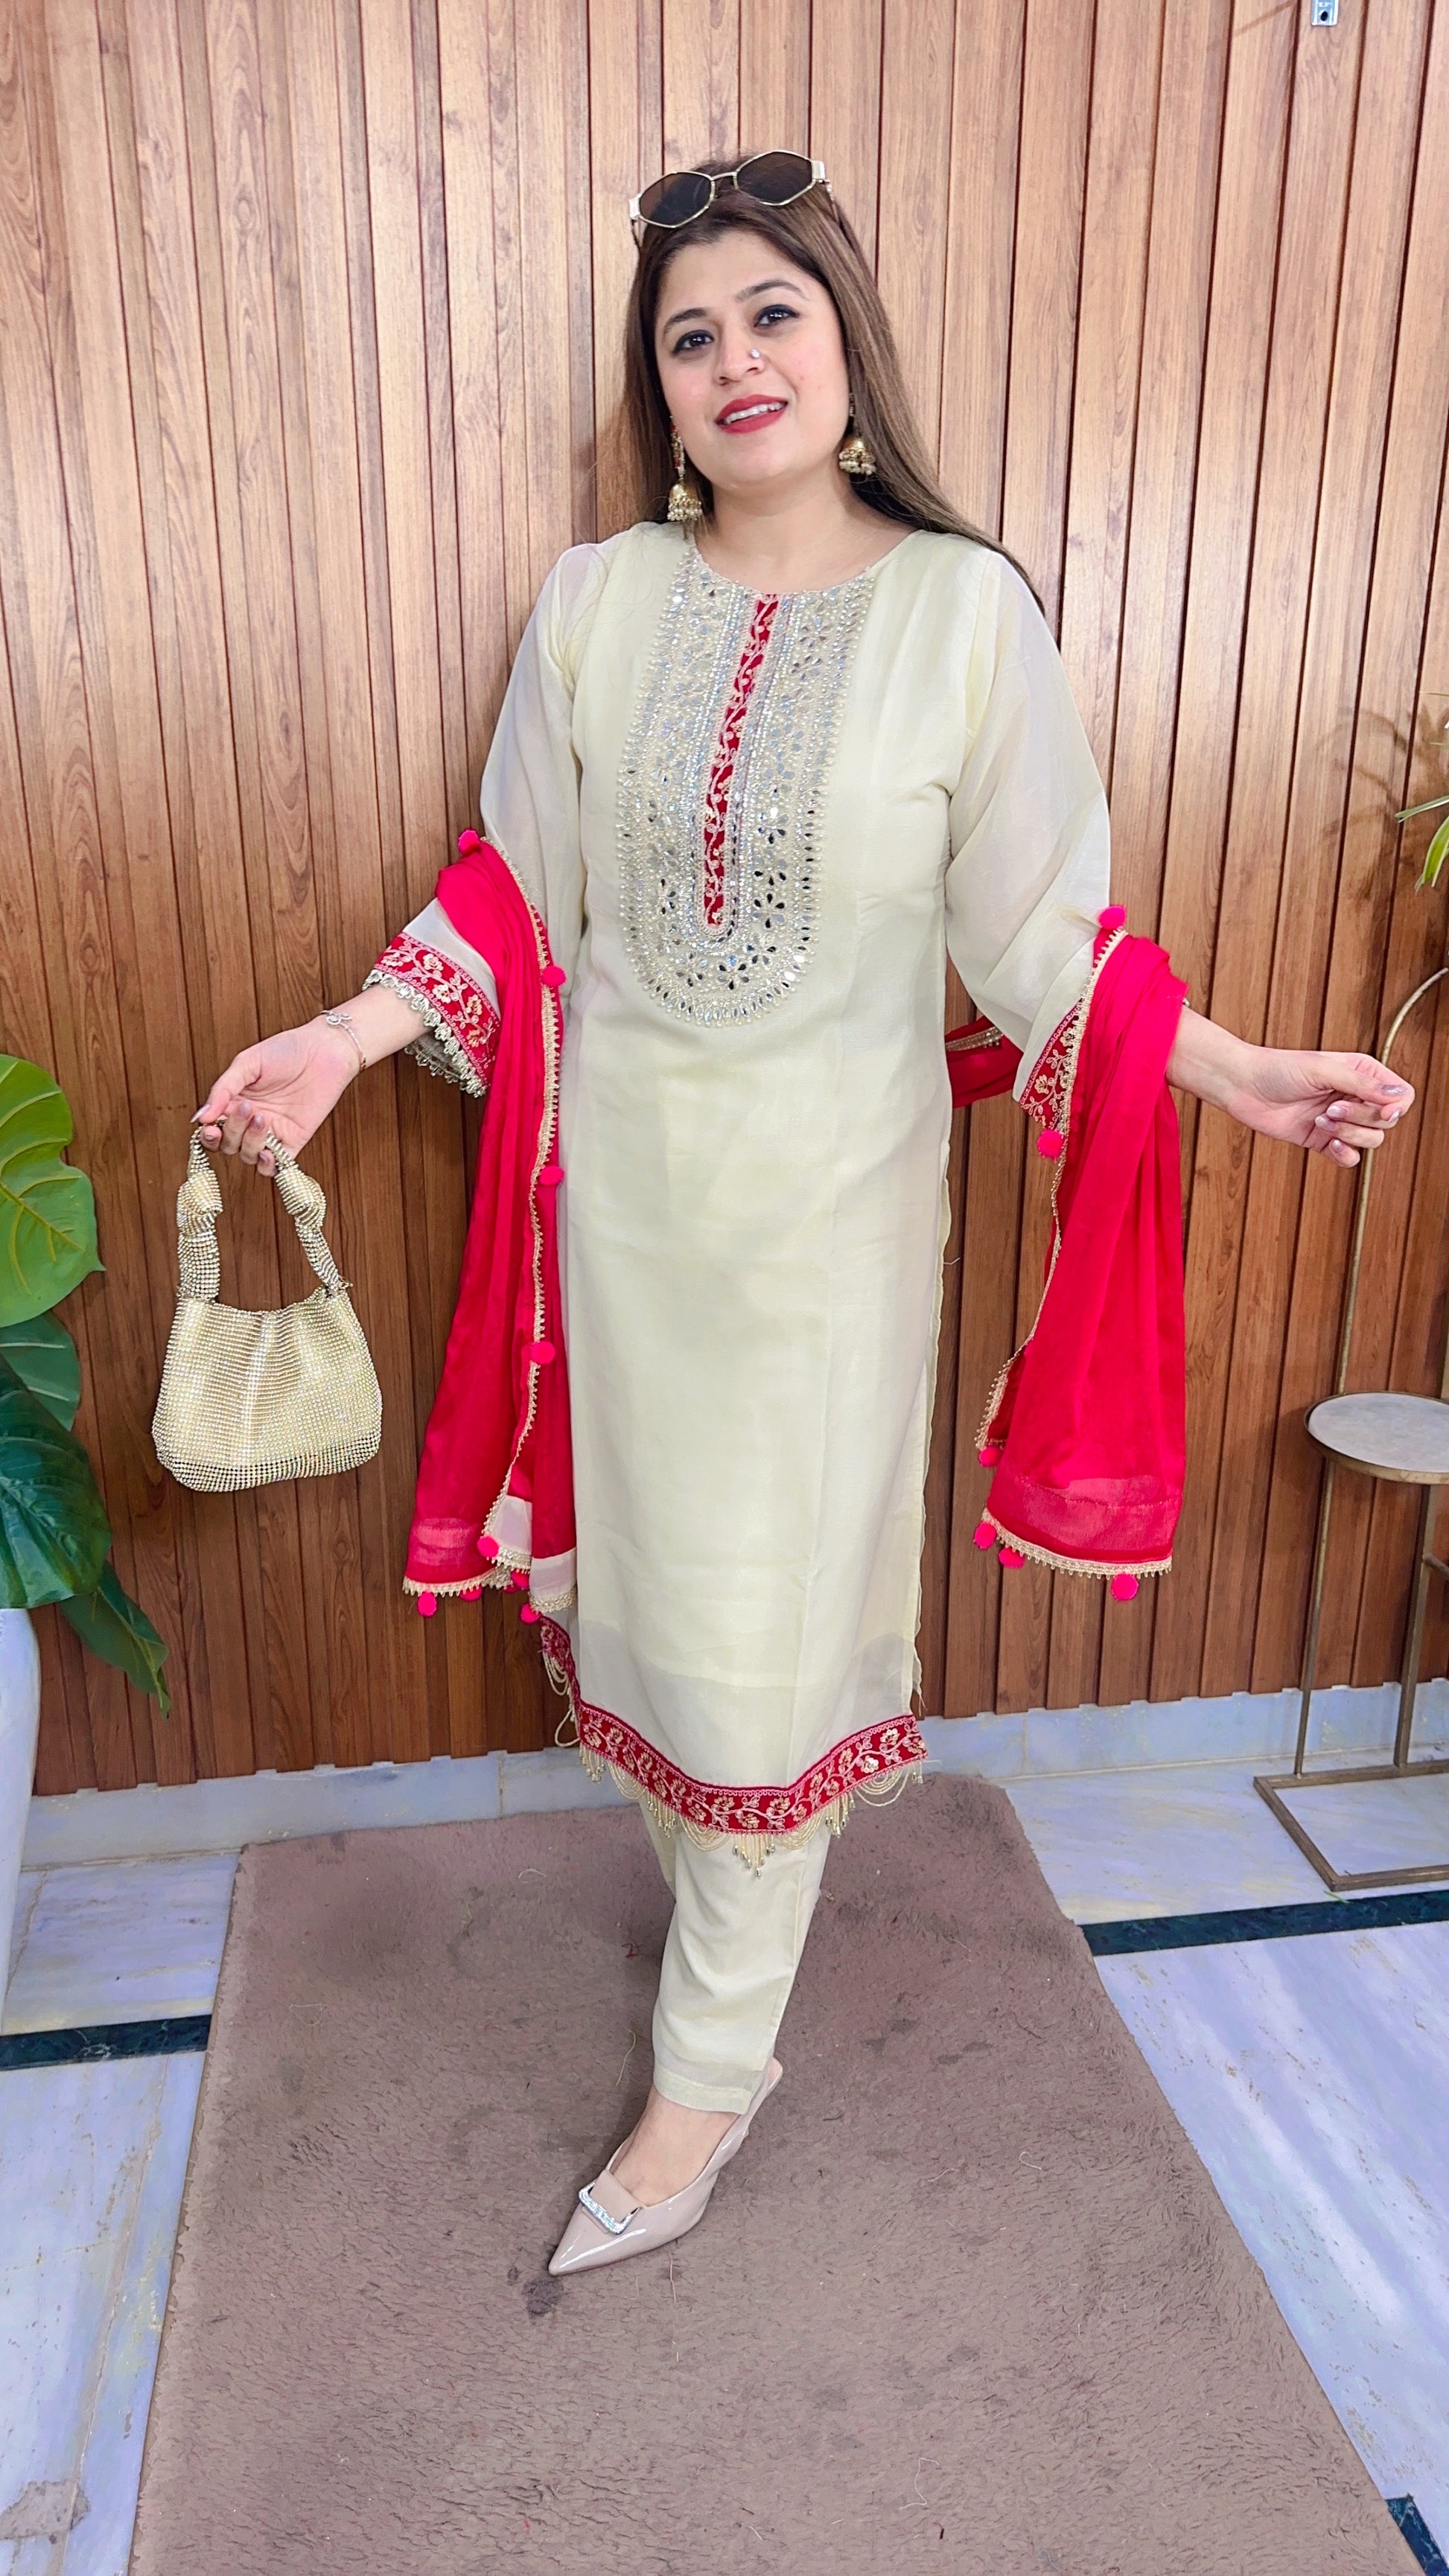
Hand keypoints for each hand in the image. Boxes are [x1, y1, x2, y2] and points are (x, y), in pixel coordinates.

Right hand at [195, 1022, 358, 1174]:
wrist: (324, 1051)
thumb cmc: (286, 1051)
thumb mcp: (247, 1064)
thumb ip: (223, 1089)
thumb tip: (201, 1117)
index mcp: (234, 1102)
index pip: (214, 1128)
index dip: (208, 1134)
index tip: (210, 1127)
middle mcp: (250, 1121)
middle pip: (229, 1144)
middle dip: (233, 1131)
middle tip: (246, 1108)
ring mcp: (272, 1133)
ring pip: (248, 1155)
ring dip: (250, 1142)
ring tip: (262, 1118)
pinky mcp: (293, 1141)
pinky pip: (276, 1166)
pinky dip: (268, 1166)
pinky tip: (269, 1153)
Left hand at [1225, 1046, 1414, 1167]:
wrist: (1244, 1087)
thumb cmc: (1279, 1069)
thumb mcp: (1324, 1070)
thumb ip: (1362, 1085)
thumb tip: (1398, 1097)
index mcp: (1362, 1074)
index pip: (1401, 1096)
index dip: (1397, 1107)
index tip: (1382, 1111)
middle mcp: (1355, 1097)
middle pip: (1386, 1121)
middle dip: (1361, 1119)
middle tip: (1331, 1108)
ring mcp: (1340, 1121)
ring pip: (1370, 1140)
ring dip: (1348, 1135)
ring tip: (1320, 1120)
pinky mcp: (1323, 1140)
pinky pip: (1349, 1158)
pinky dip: (1343, 1155)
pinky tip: (1326, 1143)